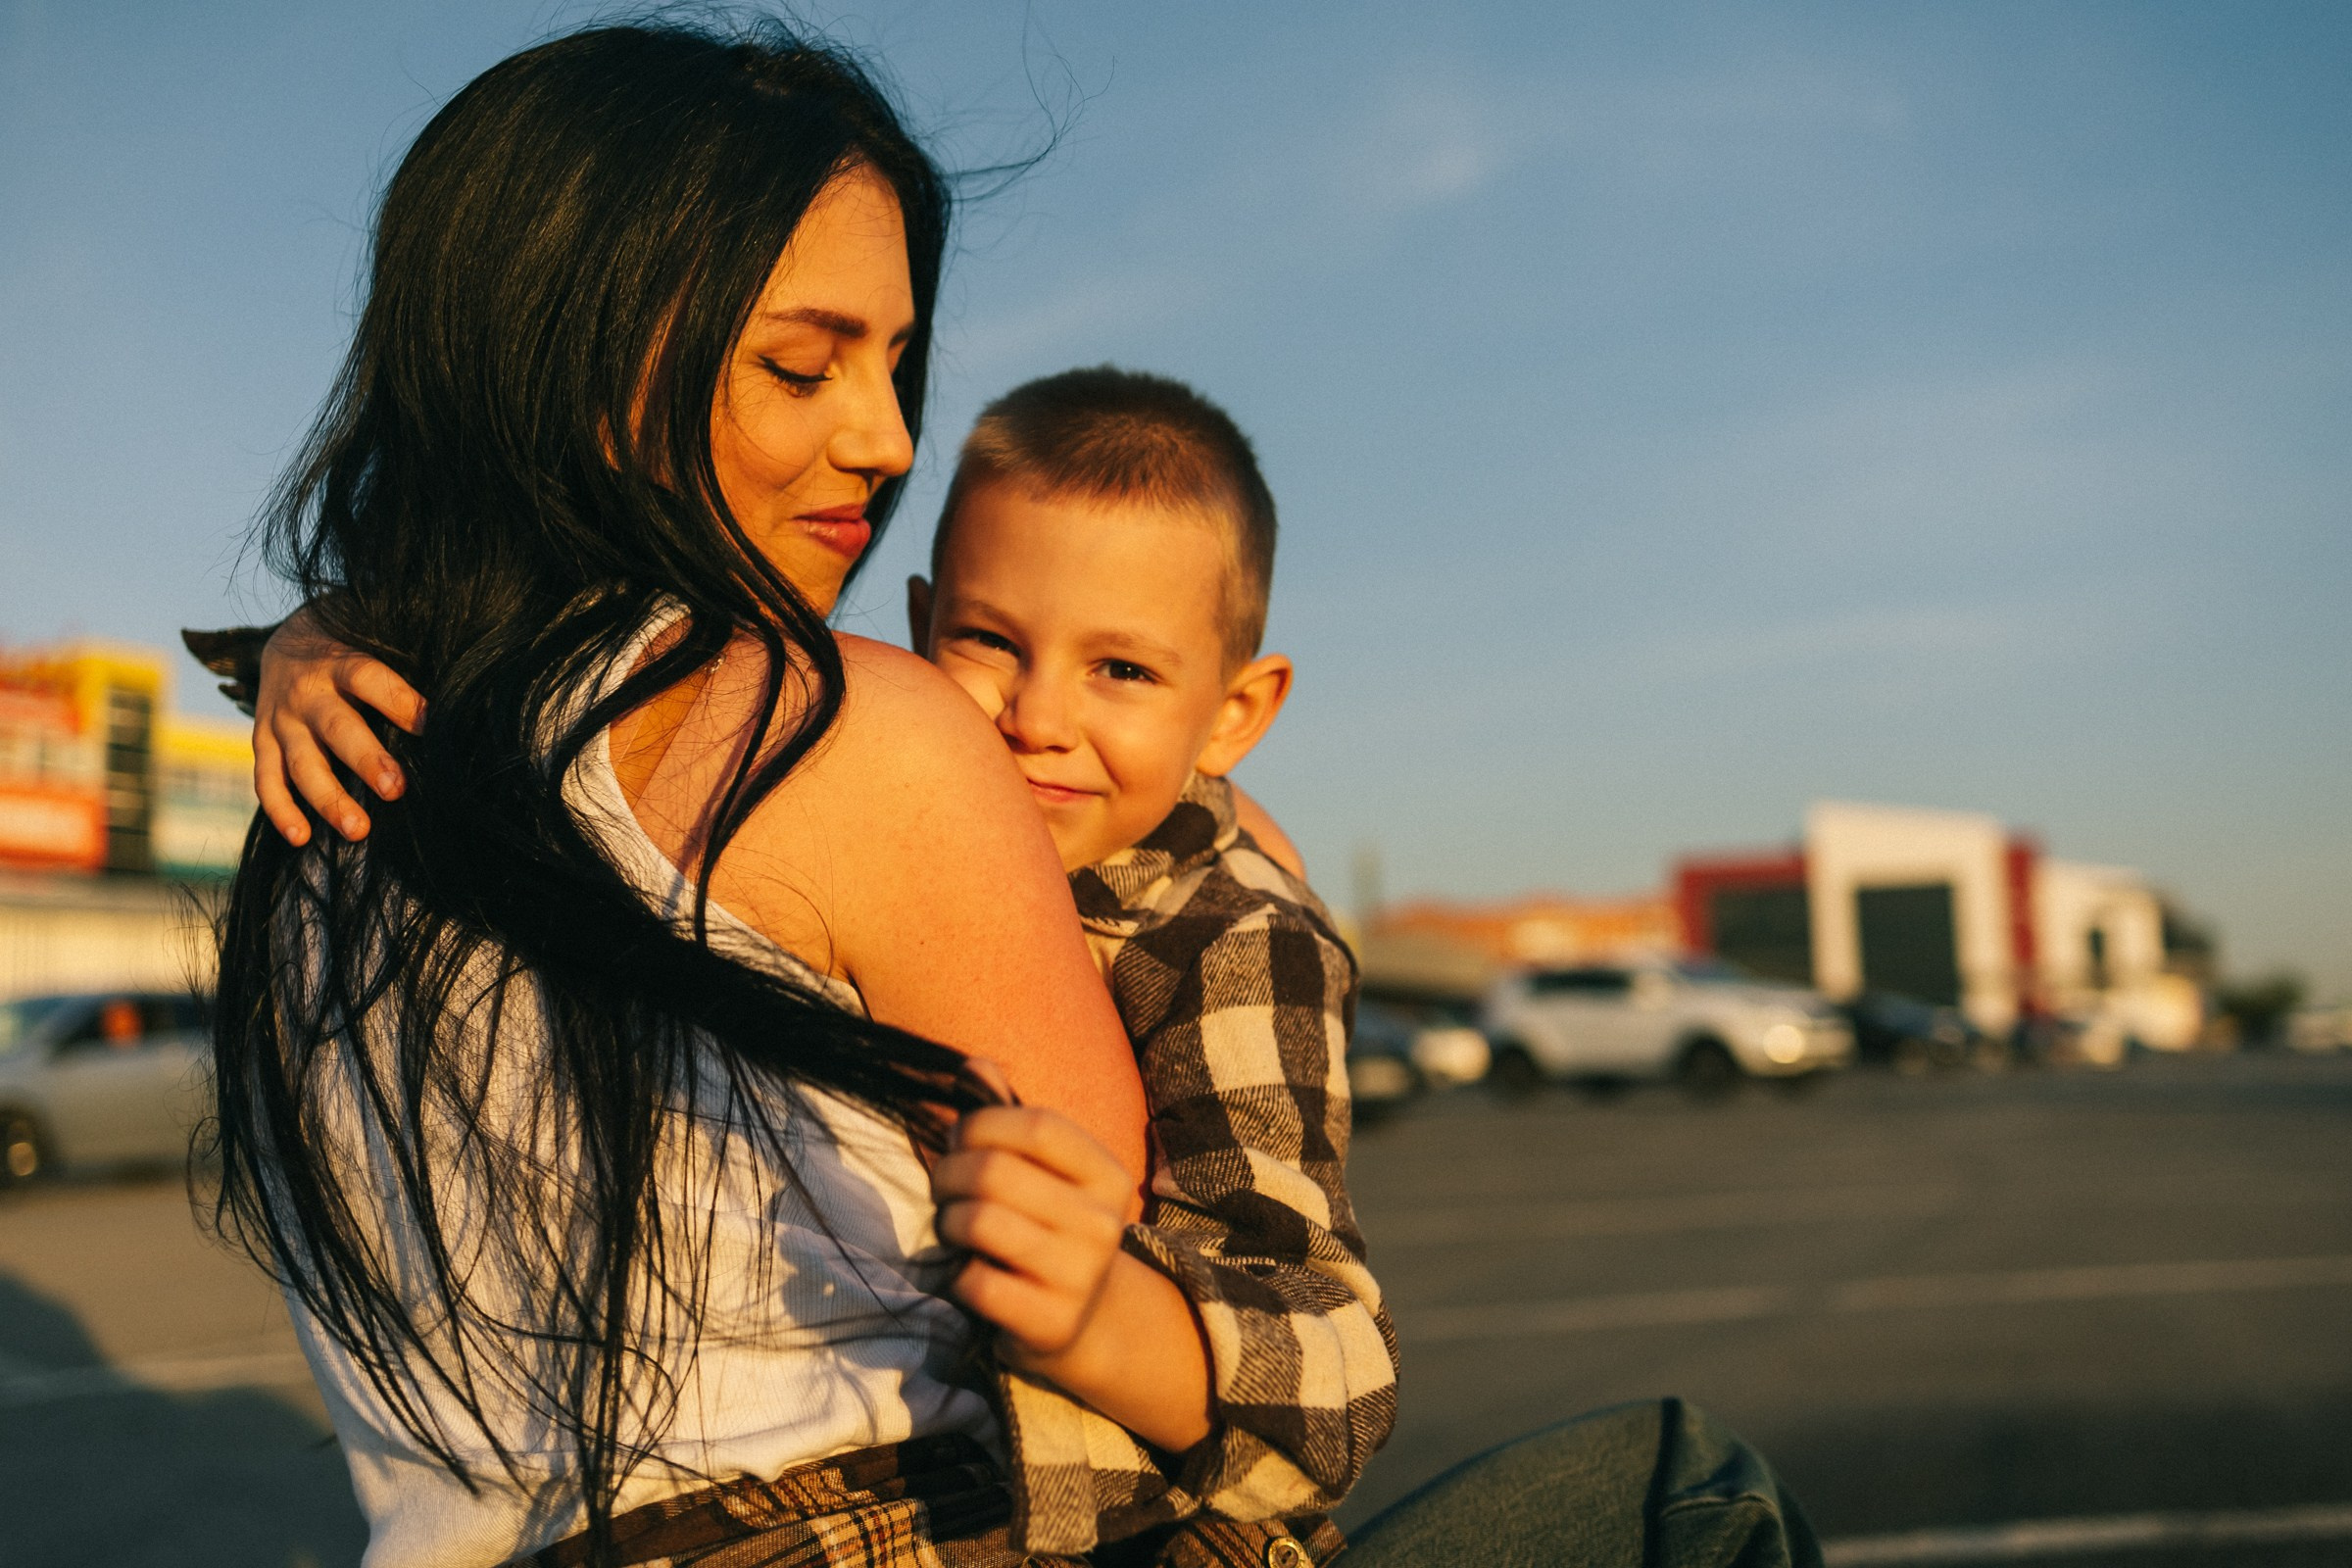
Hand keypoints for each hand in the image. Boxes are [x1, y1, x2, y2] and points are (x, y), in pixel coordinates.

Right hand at [254, 607, 426, 845]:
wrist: (288, 641)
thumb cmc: (352, 650)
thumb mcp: (372, 645)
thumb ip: (402, 671)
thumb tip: (457, 701)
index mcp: (341, 662)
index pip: (369, 679)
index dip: (398, 700)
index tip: (429, 726)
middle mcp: (307, 692)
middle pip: (337, 728)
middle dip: (365, 760)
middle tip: (394, 791)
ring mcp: (281, 720)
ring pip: (302, 762)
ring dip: (328, 798)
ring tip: (358, 830)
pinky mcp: (262, 742)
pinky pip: (267, 779)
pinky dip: (281, 809)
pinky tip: (301, 836)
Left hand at [931, 1100, 1212, 1450]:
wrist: (1078, 1323)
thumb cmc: (1046, 1230)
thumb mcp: (1039, 1174)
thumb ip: (1007, 1118)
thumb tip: (972, 1067)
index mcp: (1108, 1176)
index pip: (1038, 1126)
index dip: (982, 1123)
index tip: (958, 1139)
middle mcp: (1104, 1224)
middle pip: (997, 1172)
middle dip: (948, 1174)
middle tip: (941, 1189)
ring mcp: (1081, 1277)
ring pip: (981, 1222)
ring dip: (948, 1223)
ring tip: (952, 1229)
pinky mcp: (1051, 1323)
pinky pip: (976, 1282)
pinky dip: (956, 1276)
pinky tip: (966, 1276)